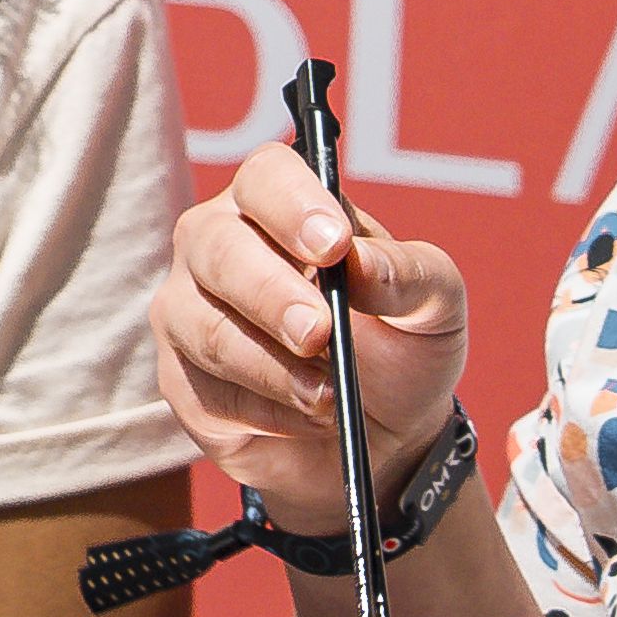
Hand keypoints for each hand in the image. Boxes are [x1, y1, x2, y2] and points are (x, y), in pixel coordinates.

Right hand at [149, 141, 473, 526]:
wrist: (387, 439)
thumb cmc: (402, 352)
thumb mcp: (435, 309)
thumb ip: (409, 274)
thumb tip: (360, 262)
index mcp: (283, 208)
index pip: (267, 176)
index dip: (292, 204)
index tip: (334, 247)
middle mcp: (221, 245)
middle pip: (217, 244)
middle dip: (271, 293)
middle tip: (321, 332)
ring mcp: (190, 310)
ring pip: (202, 322)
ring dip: (272, 366)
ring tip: (329, 396)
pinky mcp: (181, 378)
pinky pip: (203, 388)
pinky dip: (266, 410)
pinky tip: (308, 418)